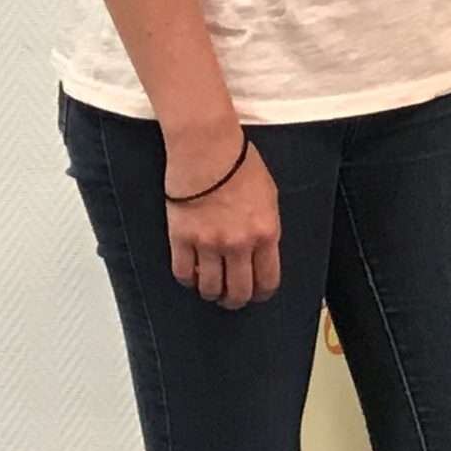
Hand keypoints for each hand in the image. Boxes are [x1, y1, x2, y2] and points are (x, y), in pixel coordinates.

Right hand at [165, 131, 281, 308]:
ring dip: (211, 293)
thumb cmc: (240, 166)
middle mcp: (238, 244)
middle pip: (239, 291)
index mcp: (265, 233)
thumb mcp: (269, 198)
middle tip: (232, 298)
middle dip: (237, 300)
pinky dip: (188, 280)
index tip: (258, 294)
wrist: (208, 150)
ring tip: (211, 288)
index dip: (262, 293)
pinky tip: (192, 275)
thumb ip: (266, 229)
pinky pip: (183, 273)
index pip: (268, 280)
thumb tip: (260, 252)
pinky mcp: (181, 239)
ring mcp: (208, 244)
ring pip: (210, 288)